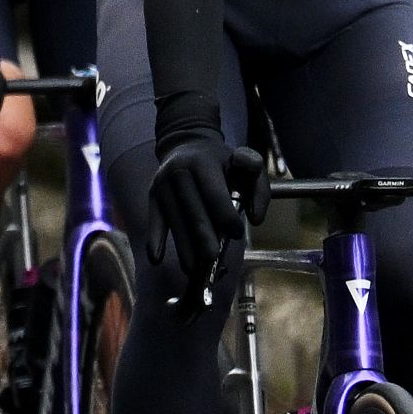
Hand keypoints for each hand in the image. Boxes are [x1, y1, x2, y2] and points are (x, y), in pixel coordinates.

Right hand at [144, 140, 256, 301]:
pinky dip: (154, 239)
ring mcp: (161, 185)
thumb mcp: (247, 164)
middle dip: (202, 236)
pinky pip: (154, 220)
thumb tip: (255, 218)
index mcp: (202, 162)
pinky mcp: (152, 197)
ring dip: (183, 246)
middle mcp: (177, 172)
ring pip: (174, 220)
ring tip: (194, 269)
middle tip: (212, 257)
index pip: (213, 193)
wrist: (186, 144)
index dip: (225, 214)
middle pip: (191, 210)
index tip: (236, 233)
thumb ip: (259, 188)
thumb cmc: (223, 161)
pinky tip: (156, 258)